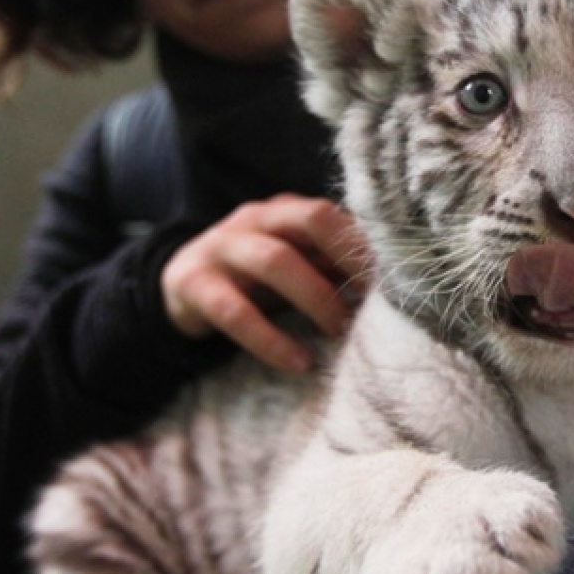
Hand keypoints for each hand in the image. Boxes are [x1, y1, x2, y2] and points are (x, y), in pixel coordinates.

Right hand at [162, 194, 370, 372]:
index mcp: (285, 211)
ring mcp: (221, 246)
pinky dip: (271, 340)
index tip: (395, 280)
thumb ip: (331, 267)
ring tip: (341, 332)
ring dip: (316, 298)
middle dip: (347, 260)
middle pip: (309, 220)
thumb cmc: (255, 280)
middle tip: (372, 303)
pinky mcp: (192, 283)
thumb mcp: (294, 266)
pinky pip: (235, 312)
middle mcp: (255, 219)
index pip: (332, 212)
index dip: (363, 244)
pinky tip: (299, 362)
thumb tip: (390, 286)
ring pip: (274, 261)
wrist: (179, 286)